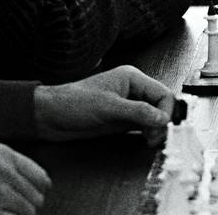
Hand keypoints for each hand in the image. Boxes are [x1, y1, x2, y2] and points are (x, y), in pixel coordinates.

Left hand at [34, 65, 174, 146]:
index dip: (166, 110)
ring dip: (157, 129)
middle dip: (162, 121)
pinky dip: (149, 133)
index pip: (162, 93)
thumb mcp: (108, 107)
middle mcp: (132, 90)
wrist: (50, 117)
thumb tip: (162, 118)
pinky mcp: (122, 120)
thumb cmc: (73, 103)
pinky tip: (147, 140)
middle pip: (161, 105)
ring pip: (154, 117)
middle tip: (156, 137)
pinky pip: (144, 125)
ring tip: (151, 140)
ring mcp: (128, 106)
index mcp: (131, 78)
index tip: (163, 126)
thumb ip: (137, 112)